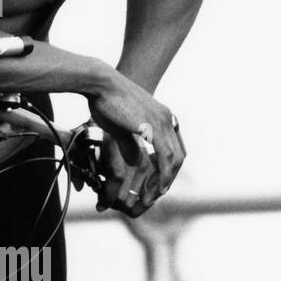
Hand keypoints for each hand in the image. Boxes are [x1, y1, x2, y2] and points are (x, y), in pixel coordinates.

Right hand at [88, 78, 185, 215]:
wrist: (101, 83)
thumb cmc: (105, 101)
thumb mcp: (121, 127)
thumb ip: (131, 144)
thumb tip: (136, 162)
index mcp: (162, 116)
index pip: (174, 148)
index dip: (168, 168)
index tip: (156, 183)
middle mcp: (167, 118)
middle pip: (179, 155)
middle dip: (169, 177)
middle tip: (156, 194)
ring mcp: (163, 121)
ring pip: (175, 159)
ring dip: (166, 180)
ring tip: (154, 196)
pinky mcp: (154, 126)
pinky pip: (166, 157)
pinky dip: (163, 174)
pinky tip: (156, 187)